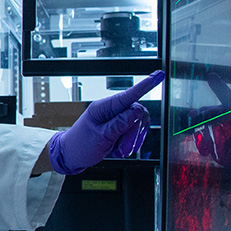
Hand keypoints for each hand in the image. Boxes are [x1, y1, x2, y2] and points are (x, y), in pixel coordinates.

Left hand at [47, 70, 163, 174]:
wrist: (71, 156)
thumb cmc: (80, 146)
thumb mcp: (101, 136)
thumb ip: (120, 123)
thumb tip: (137, 110)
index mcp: (102, 107)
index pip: (128, 95)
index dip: (146, 85)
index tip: (159, 75)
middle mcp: (110, 110)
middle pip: (136, 114)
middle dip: (134, 133)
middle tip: (124, 148)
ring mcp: (115, 118)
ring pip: (137, 125)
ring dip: (131, 140)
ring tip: (118, 150)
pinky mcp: (119, 127)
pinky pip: (134, 133)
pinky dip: (129, 143)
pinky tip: (118, 149)